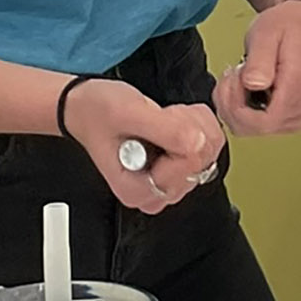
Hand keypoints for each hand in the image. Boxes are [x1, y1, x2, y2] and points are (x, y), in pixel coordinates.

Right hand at [61, 80, 225, 211]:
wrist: (88, 108)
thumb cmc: (99, 113)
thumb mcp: (128, 113)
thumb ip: (164, 130)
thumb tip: (197, 143)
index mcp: (139, 190)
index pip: (188, 162)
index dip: (179, 131)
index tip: (157, 120)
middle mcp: (158, 193)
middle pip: (203, 157)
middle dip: (186, 126)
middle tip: (158, 118)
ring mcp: (172, 182)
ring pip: (211, 148)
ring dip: (192, 122)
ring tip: (161, 119)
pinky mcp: (182, 168)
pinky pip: (211, 142)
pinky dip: (196, 121)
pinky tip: (171, 120)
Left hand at [212, 0, 300, 136]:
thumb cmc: (289, 27)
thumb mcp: (268, 33)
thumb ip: (260, 60)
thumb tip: (253, 84)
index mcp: (297, 91)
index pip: (260, 124)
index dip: (236, 105)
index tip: (236, 77)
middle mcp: (299, 111)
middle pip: (249, 128)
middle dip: (230, 101)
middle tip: (236, 72)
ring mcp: (294, 118)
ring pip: (247, 129)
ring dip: (233, 103)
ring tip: (241, 75)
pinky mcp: (287, 118)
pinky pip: (253, 125)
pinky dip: (238, 107)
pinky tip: (243, 86)